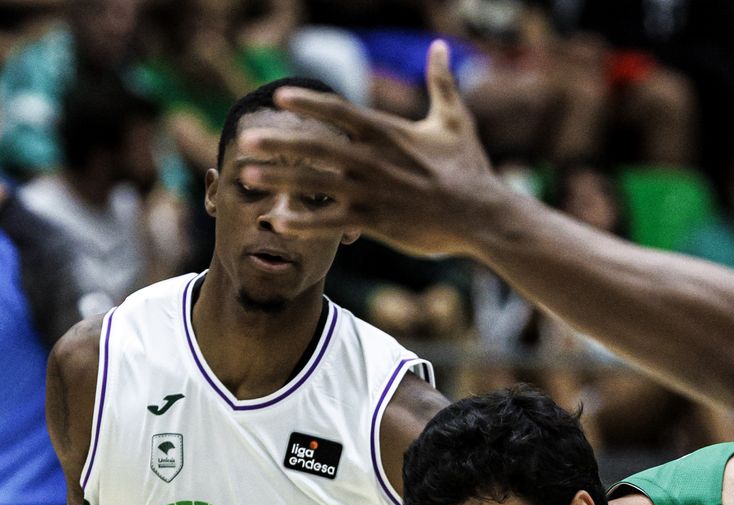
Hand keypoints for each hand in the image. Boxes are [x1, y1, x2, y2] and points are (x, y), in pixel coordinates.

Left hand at [236, 40, 498, 254]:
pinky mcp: (378, 223)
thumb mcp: (456, 120)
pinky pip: (333, 222)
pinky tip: (278, 221)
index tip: (280, 97)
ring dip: (278, 180)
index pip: (339, 111)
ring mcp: (373, 193)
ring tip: (246, 177)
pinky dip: (304, 223)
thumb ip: (442, 83)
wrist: (484, 216)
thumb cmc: (471, 170)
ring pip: (316, 184)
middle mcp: (374, 160)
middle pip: (316, 146)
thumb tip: (441, 47)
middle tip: (244, 139)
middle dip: (278, 142)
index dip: (308, 102)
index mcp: (387, 132)